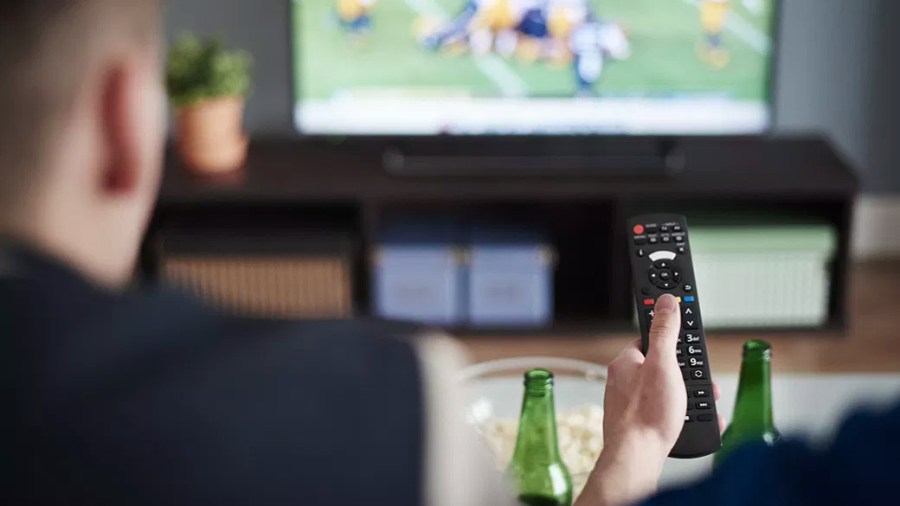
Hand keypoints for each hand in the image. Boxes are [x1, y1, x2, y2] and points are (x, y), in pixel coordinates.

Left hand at [576, 294, 723, 505]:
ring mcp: (629, 403)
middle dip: (686, 372)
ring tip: (704, 403)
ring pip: (665, 390)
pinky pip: (664, 412)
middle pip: (661, 366)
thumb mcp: (663, 364)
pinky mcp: (637, 423)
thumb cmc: (646, 414)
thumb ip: (665, 331)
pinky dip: (681, 415)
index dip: (671, 338)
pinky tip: (694, 421)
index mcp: (625, 362)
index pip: (649, 338)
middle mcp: (623, 381)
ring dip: (688, 395)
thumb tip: (666, 301)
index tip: (686, 337)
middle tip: (703, 380)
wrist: (636, 459)